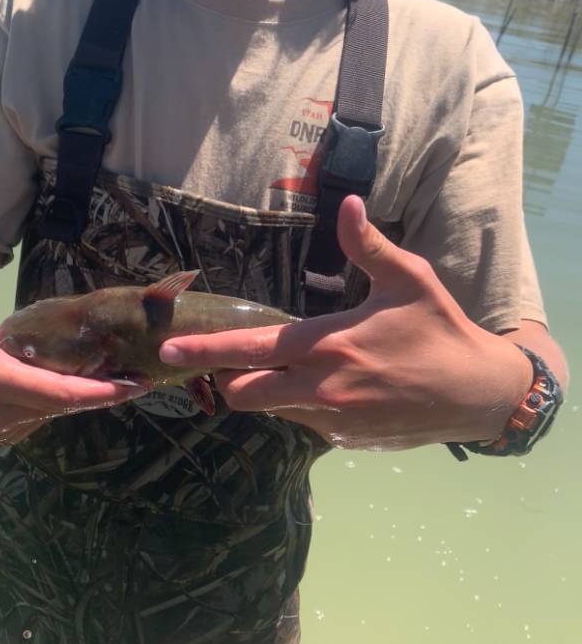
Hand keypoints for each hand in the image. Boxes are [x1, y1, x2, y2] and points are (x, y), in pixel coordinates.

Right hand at [0, 261, 146, 444]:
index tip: (135, 384)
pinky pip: (45, 415)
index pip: (55, 393)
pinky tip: (92, 383)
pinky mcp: (2, 431)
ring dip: (90, 397)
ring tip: (126, 376)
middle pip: (64, 406)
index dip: (98, 390)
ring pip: (56, 412)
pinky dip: (69, 401)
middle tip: (144, 376)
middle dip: (105, 394)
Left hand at [160, 196, 531, 450]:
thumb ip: (368, 246)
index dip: (204, 351)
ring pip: (270, 410)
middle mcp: (319, 388)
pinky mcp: (343, 440)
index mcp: (326, 345)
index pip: (250, 351)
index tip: (167, 352)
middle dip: (227, 377)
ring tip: (291, 367)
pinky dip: (299, 404)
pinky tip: (331, 386)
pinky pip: (303, 422)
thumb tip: (347, 203)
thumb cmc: (438, 330)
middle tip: (234, 358)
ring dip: (265, 390)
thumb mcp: (408, 281)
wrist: (476, 395)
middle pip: (241, 394)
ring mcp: (330, 420)